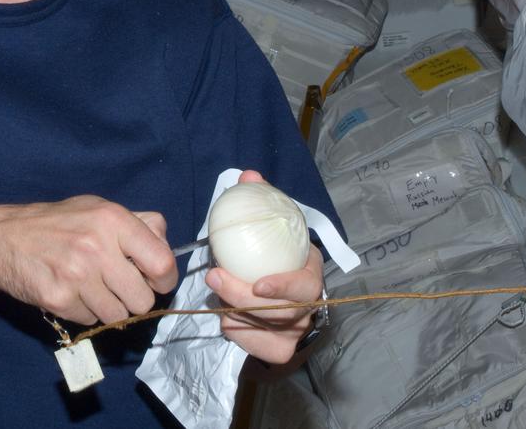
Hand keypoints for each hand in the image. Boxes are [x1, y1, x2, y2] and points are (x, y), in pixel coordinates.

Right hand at [0, 195, 178, 325]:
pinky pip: (92, 320)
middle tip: (116, 285)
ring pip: (119, 315)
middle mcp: (96, 246)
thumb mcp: (98, 208)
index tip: (155, 280)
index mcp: (112, 219)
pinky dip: (85, 311)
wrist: (2, 238)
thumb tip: (169, 247)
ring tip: (89, 286)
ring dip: (109, 306)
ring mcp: (76, 276)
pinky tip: (70, 291)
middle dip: (134, 297)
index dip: (164, 279)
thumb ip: (138, 223)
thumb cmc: (57, 223)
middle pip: (143, 300)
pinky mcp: (59, 299)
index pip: (162, 263)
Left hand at [204, 169, 323, 363]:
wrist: (280, 288)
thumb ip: (262, 200)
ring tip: (215, 291)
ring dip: (234, 311)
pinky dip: (236, 331)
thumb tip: (249, 176)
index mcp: (311, 274)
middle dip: (242, 298)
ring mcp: (296, 331)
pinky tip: (225, 316)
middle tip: (214, 277)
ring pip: (264, 330)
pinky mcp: (279, 349)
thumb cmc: (275, 253)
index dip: (284, 287)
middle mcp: (308, 307)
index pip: (305, 287)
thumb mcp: (272, 225)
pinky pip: (254, 346)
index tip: (258, 283)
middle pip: (280, 313)